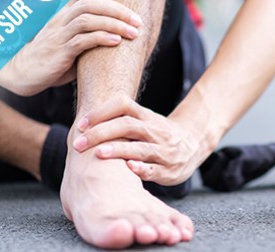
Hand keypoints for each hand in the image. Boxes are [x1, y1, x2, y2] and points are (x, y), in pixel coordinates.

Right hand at [0, 0, 142, 95]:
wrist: (23, 75)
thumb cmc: (52, 59)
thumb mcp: (72, 43)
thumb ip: (91, 37)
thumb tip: (119, 37)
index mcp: (63, 14)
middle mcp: (60, 20)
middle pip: (89, 3)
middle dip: (117, 9)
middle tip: (137, 20)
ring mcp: (59, 35)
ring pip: (87, 20)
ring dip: (114, 24)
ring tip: (133, 33)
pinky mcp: (59, 52)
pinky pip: (82, 40)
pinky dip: (101, 38)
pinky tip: (116, 41)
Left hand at [72, 95, 212, 185]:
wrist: (195, 143)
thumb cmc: (160, 133)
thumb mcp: (147, 120)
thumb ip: (123, 120)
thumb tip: (83, 125)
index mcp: (147, 116)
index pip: (123, 104)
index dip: (101, 112)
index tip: (81, 124)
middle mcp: (156, 131)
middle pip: (127, 126)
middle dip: (100, 133)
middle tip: (78, 144)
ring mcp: (164, 150)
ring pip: (140, 147)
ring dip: (118, 150)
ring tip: (98, 153)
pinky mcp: (169, 170)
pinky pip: (154, 169)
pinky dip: (141, 168)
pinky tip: (129, 168)